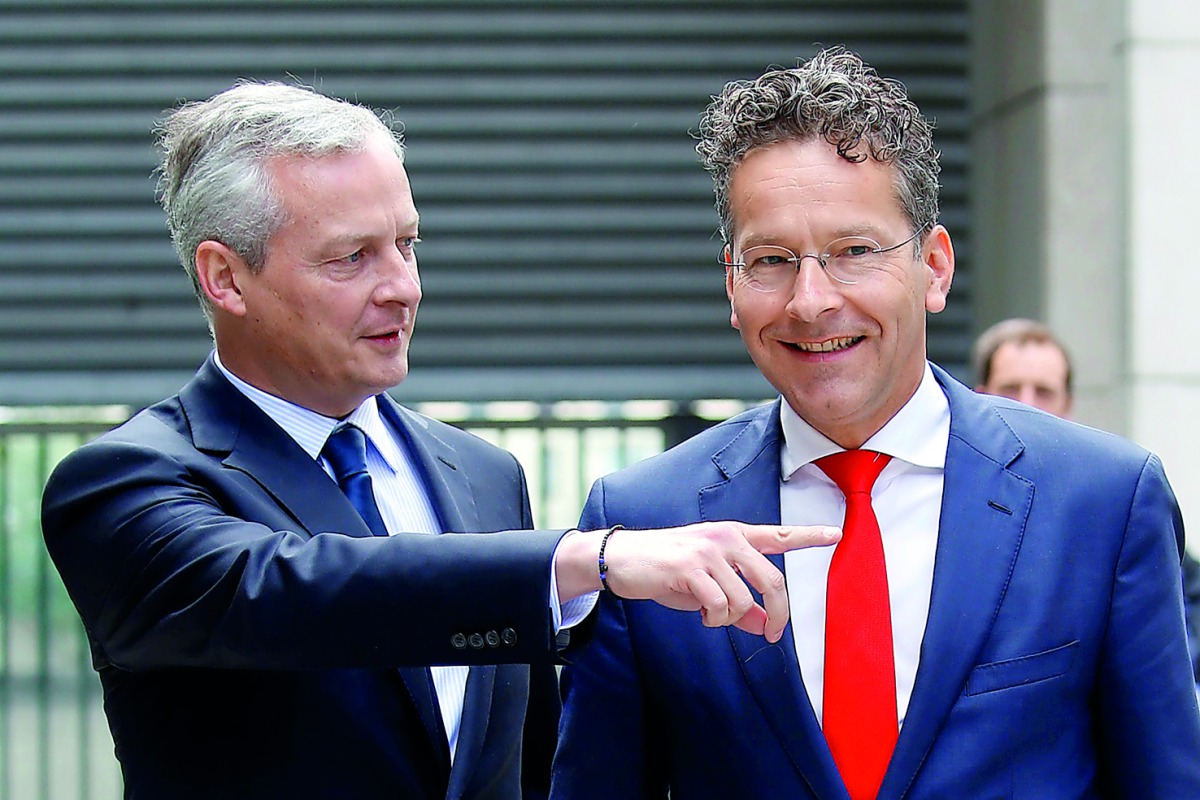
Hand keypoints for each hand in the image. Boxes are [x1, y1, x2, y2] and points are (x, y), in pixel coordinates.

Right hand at [557, 522, 839, 641]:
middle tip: (772, 634)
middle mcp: (726, 538)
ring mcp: (709, 550)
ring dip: (728, 619)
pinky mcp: (691, 566)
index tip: (837, 533)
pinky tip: (697, 612)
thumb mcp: (706, 586)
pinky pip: (719, 606)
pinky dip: (712, 619)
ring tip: (708, 615)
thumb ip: (739, 602)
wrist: (621, 559)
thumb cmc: (665, 571)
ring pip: (743, 600)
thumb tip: (764, 626)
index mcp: (733, 536)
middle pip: (772, 580)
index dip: (809, 536)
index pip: (778, 535)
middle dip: (778, 614)